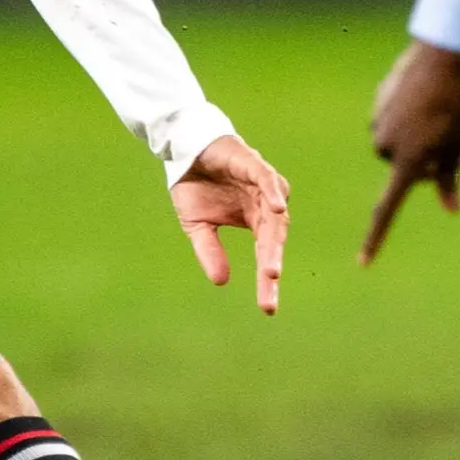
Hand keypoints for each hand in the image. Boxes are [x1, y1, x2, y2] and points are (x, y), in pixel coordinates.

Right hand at [171, 134, 290, 314]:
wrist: (184, 150)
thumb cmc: (195, 186)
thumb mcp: (198, 226)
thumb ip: (210, 251)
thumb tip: (221, 282)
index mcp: (256, 221)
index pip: (266, 255)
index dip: (266, 282)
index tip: (268, 309)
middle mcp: (266, 206)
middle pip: (274, 241)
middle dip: (270, 267)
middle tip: (270, 290)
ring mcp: (263, 186)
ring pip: (275, 216)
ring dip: (274, 241)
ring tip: (271, 268)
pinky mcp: (255, 165)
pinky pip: (269, 181)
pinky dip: (274, 194)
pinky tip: (276, 210)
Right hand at [361, 39, 459, 263]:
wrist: (438, 55)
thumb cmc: (456, 102)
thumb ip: (451, 178)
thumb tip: (451, 210)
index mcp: (406, 162)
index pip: (387, 210)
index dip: (376, 238)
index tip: (364, 263)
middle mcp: (385, 148)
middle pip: (411, 170)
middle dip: (438, 164)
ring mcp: (378, 125)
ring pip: (404, 146)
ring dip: (426, 141)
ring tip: (452, 118)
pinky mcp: (378, 106)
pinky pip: (396, 123)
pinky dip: (413, 120)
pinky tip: (431, 101)